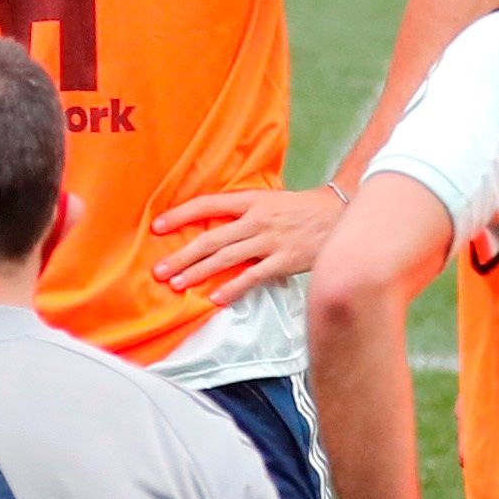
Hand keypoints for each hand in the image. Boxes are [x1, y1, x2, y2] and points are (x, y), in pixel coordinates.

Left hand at [150, 186, 343, 299]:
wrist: (340, 213)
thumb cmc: (300, 210)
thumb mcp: (268, 200)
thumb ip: (241, 212)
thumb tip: (210, 225)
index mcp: (250, 201)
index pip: (207, 205)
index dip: (180, 215)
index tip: (157, 227)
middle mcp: (256, 219)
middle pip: (211, 238)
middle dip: (182, 255)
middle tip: (159, 270)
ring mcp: (270, 241)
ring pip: (226, 258)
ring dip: (199, 272)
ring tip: (177, 284)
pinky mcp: (284, 260)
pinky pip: (253, 277)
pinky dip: (233, 287)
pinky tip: (215, 298)